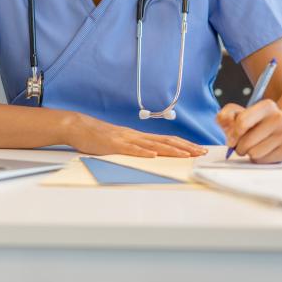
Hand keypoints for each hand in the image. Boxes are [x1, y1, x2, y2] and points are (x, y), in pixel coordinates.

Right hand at [64, 112, 207, 157]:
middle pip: (165, 141)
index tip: (198, 149)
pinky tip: (153, 155)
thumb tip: (151, 155)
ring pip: (152, 145)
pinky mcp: (114, 145)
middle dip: (185, 147)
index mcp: (139, 137)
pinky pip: (130, 149)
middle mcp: (136, 136)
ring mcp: (125, 140)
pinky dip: (143, 152)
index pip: (167, 140)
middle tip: (201, 152)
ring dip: (170, 150)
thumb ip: (135, 147)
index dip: (183, 144)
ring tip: (185, 155)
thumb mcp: (121, 142)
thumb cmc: (99, 136)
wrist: (80, 126)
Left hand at [216, 99, 281, 163]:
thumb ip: (226, 114)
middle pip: (247, 142)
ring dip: (248, 152)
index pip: (242, 122)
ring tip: (252, 146)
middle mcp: (280, 119)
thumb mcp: (239, 112)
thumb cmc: (256, 121)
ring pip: (254, 153)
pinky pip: (263, 161)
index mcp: (267, 106)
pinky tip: (262, 150)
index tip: (231, 138)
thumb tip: (222, 120)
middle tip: (241, 143)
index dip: (233, 133)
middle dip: (239, 146)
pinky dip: (258, 158)